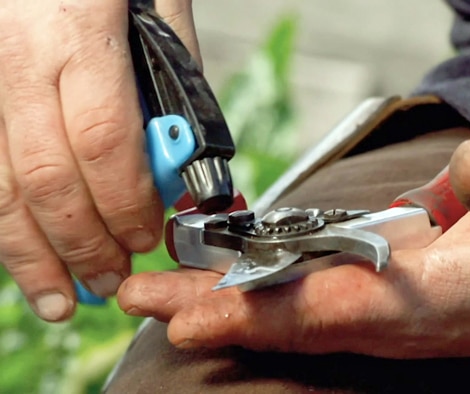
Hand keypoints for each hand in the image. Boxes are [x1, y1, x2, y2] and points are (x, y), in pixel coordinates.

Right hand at [0, 0, 198, 321]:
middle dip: (82, 243)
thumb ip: (172, 79)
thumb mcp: (156, 2)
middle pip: (47, 177)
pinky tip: (21, 254)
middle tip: (109, 280)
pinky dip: (2, 220)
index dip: (124, 204)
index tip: (145, 238)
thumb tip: (177, 158)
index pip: (103, 142)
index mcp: (79, 32)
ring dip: (30, 253)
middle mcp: (17, 58)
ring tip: (58, 299)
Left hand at [118, 139, 469, 357]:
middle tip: (142, 300)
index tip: (187, 317)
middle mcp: (402, 319)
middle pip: (292, 319)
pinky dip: (269, 290)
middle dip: (214, 310)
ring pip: (298, 313)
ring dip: (231, 302)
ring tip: (168, 292)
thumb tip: (468, 168)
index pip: (327, 311)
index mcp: (432, 306)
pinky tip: (239, 277)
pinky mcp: (396, 297)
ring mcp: (395, 312)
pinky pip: (319, 299)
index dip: (257, 312)